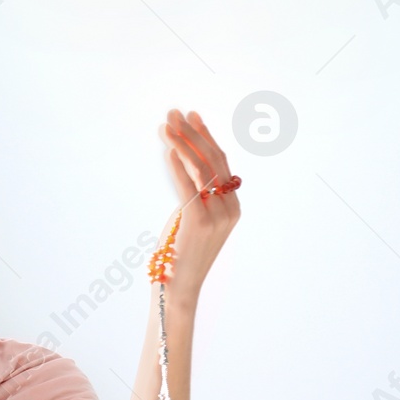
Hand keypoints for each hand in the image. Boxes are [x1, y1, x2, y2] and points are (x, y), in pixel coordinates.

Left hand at [156, 109, 240, 306]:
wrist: (179, 287)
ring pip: (201, 169)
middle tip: (176, 112)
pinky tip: (169, 150)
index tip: (192, 117)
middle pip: (213, 160)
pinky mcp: (199, 221)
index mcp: (233, 207)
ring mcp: (218, 215)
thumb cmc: (180, 255)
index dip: (205, 137)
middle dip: (193, 133)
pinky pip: (188, 187)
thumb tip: (183, 164)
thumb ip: (195, 196)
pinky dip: (178, 166)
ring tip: (166, 125)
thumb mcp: (193, 220)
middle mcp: (230, 208)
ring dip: (182, 144)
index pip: (221, 162)